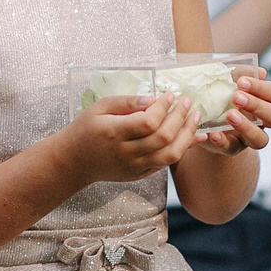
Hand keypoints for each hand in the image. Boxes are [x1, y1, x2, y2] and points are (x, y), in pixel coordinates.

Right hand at [63, 92, 198, 182]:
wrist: (74, 161)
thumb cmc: (86, 129)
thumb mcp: (99, 108)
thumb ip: (126, 102)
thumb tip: (153, 98)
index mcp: (114, 134)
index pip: (147, 122)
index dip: (163, 108)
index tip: (170, 95)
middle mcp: (126, 153)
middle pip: (163, 138)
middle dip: (180, 118)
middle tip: (187, 102)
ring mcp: (134, 167)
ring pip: (170, 155)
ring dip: (188, 135)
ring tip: (195, 118)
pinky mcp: (140, 175)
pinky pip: (166, 164)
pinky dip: (183, 149)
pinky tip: (194, 136)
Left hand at [195, 68, 270, 154]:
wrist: (201, 114)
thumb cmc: (219, 92)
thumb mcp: (227, 79)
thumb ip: (241, 73)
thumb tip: (261, 72)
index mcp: (264, 100)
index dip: (262, 88)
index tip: (241, 81)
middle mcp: (262, 121)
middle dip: (258, 106)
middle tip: (236, 97)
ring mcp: (249, 137)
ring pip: (261, 139)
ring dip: (246, 126)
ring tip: (229, 115)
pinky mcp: (232, 148)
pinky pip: (232, 148)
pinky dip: (223, 142)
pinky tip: (213, 133)